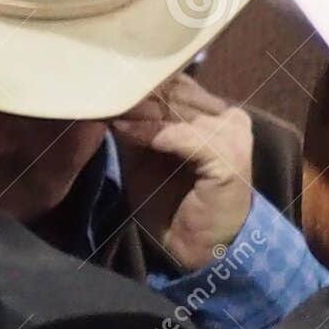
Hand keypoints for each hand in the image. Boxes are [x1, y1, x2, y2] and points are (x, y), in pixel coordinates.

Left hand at [111, 74, 254, 271]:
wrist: (198, 248)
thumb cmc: (171, 203)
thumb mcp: (146, 154)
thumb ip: (135, 123)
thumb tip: (106, 94)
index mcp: (215, 111)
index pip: (174, 82)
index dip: (137, 82)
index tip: (101, 81)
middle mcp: (228, 116)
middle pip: (174, 92)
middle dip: (133, 92)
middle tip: (97, 89)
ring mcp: (231, 133)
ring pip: (175, 109)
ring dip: (136, 108)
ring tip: (103, 104)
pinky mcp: (227, 155)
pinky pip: (180, 135)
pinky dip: (149, 131)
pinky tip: (121, 128)